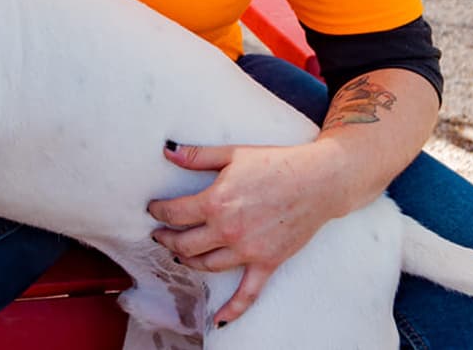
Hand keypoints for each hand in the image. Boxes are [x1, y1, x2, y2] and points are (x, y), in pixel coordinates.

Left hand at [146, 141, 349, 327]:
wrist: (318, 181)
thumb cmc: (276, 164)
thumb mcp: (234, 154)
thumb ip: (198, 155)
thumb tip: (167, 152)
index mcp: (216, 202)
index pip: (174, 213)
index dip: (158, 212)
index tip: (154, 210)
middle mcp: (228, 230)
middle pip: (184, 245)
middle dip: (166, 239)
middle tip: (160, 234)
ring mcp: (248, 250)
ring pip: (206, 266)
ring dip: (188, 262)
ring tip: (180, 254)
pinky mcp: (267, 262)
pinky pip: (247, 293)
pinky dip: (232, 309)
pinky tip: (218, 321)